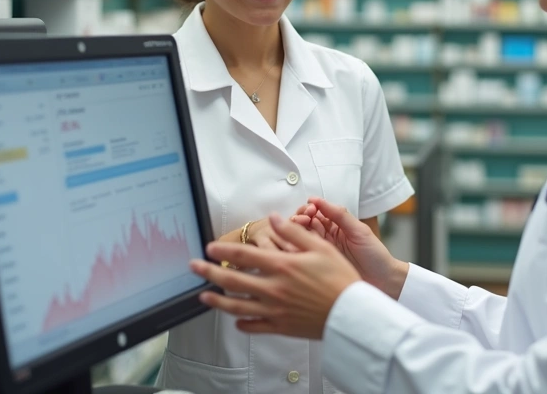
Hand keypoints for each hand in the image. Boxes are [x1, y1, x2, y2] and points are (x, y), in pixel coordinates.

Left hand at [192, 213, 360, 338]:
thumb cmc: (341, 279)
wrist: (353, 313)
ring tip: (203, 295)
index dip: (223, 250)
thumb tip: (274, 218)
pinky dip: (242, 324)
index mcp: (282, 266)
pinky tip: (236, 321)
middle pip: (232, 280)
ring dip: (217, 300)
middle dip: (209, 272)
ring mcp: (275, 310)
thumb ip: (294, 232)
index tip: (209, 247)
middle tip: (194, 267)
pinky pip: (255, 327)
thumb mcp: (321, 247)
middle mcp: (273, 288)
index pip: (244, 255)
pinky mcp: (281, 327)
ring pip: (237, 307)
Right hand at [291, 198, 408, 299]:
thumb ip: (340, 215)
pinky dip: (296, 246)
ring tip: (299, 229)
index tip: (310, 210)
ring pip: (301, 237)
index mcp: (336, 225)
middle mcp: (326, 237)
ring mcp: (321, 251)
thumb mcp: (359, 231)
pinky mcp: (317, 265)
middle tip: (303, 219)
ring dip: (297, 230)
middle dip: (300, 218)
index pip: (316, 213)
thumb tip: (318, 200)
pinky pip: (303, 254)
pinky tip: (295, 244)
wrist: (382, 281)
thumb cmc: (374, 255)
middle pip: (305, 223)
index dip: (310, 209)